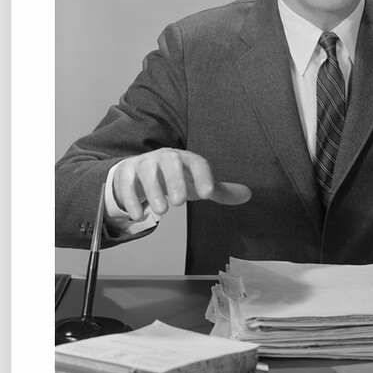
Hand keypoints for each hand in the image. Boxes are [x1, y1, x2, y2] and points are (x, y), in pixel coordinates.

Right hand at [112, 148, 251, 220]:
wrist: (140, 171)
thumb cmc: (174, 178)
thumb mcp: (196, 184)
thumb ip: (219, 190)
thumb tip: (247, 194)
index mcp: (185, 159)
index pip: (196, 162)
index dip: (203, 176)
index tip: (209, 194)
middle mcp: (164, 157)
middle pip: (170, 162)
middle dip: (175, 181)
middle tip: (180, 203)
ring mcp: (144, 163)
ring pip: (146, 172)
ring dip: (153, 191)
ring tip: (162, 212)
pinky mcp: (125, 173)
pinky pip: (125, 183)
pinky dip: (130, 199)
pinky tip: (138, 215)